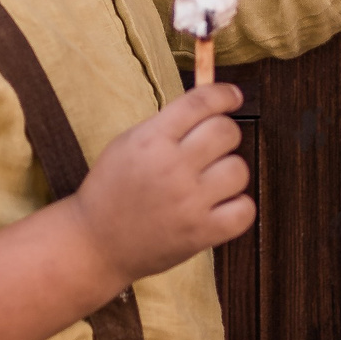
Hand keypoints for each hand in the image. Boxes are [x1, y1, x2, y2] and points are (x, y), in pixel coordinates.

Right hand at [71, 83, 252, 285]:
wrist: (95, 244)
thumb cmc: (110, 191)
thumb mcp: (126, 145)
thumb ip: (165, 126)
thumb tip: (209, 108)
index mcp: (151, 140)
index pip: (201, 102)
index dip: (224, 94)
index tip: (233, 97)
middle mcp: (172, 167)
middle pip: (227, 131)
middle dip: (224, 135)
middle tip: (212, 147)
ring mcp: (189, 202)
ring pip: (239, 169)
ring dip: (229, 172)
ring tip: (210, 181)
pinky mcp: (201, 233)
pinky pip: (244, 210)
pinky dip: (237, 207)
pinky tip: (219, 206)